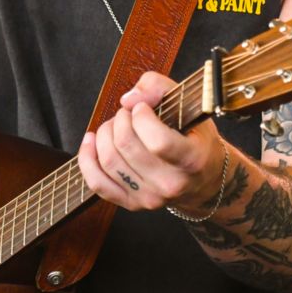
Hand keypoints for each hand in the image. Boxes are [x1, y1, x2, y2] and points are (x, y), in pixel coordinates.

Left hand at [77, 71, 223, 213]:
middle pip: (126, 146)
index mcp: (192, 160)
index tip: (143, 109)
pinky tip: (91, 140)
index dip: (142, 117)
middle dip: (120, 120)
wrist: (203, 180)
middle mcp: (171, 183)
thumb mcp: (188, 105)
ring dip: (104, 134)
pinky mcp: (132, 204)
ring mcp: (150, 198)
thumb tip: (128, 100)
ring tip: (115, 125)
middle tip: (127, 114)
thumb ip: (158, 88)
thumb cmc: (194, 137)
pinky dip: (88, 158)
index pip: (157, 141)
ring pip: (109, 161)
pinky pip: (98, 183)